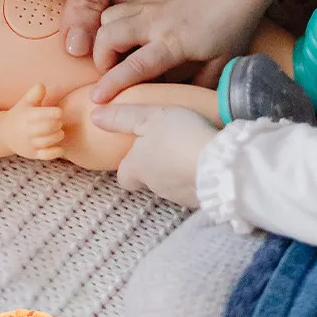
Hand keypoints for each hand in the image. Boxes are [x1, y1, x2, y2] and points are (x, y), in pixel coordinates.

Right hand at [0, 82, 65, 160]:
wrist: (7, 134)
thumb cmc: (21, 115)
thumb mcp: (25, 103)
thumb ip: (34, 94)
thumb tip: (41, 85)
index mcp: (27, 116)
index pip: (39, 115)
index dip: (51, 113)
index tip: (59, 112)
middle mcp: (28, 130)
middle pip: (46, 128)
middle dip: (56, 125)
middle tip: (59, 122)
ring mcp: (30, 144)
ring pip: (47, 142)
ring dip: (57, 136)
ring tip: (60, 132)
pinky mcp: (34, 154)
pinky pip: (45, 156)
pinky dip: (55, 153)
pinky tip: (61, 148)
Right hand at [91, 0, 264, 100]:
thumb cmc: (233, 26)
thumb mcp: (221, 64)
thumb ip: (198, 86)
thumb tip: (182, 101)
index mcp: (173, 43)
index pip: (134, 66)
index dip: (112, 84)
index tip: (97, 98)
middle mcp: (154, 21)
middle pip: (108, 36)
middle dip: (100, 57)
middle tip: (108, 69)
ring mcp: (149, 2)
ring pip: (107, 14)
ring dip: (103, 34)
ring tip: (113, 47)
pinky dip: (110, 11)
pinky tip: (118, 24)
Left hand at [91, 104, 217, 207]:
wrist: (222, 166)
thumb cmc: (180, 137)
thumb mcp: (148, 118)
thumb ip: (122, 117)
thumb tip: (94, 116)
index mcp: (138, 168)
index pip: (123, 177)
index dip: (129, 165)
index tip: (137, 153)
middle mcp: (155, 187)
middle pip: (150, 180)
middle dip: (157, 166)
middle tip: (170, 145)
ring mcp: (180, 197)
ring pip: (173, 184)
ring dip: (179, 171)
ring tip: (192, 151)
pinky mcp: (203, 201)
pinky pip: (196, 189)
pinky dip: (198, 178)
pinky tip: (209, 162)